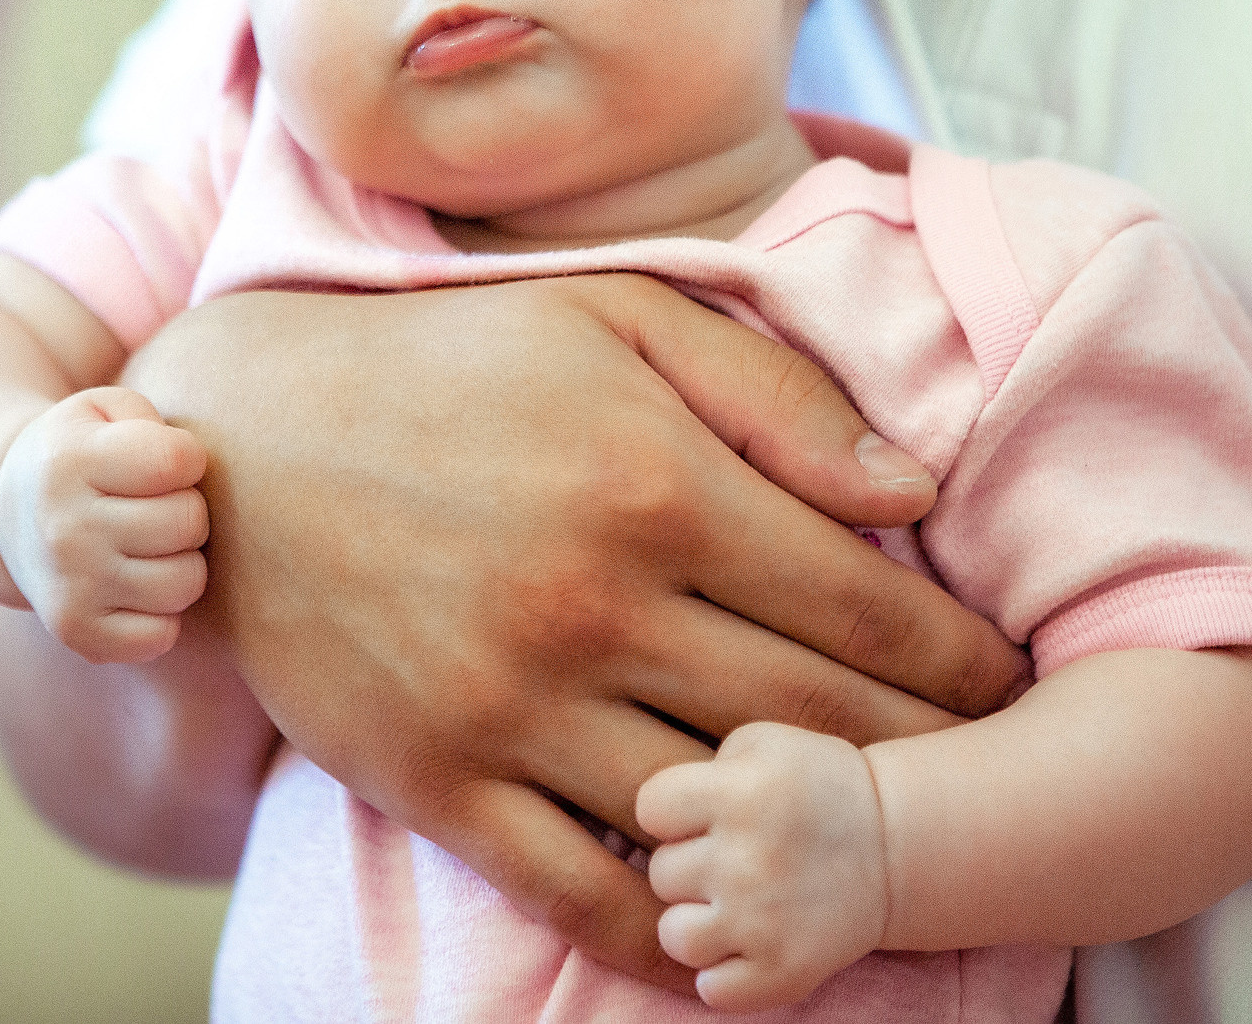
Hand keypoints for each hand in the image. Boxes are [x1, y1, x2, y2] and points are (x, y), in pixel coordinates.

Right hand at [0, 385, 208, 662]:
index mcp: (70, 460)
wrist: (9, 513)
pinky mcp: (76, 633)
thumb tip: (188, 463)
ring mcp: (68, 586)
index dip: (186, 458)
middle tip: (155, 506)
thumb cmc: (84, 452)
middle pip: (189, 522)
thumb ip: (151, 419)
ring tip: (150, 545)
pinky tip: (137, 587)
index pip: (179, 461)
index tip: (163, 462)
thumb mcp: (103, 410)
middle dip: (187, 509)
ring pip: (185, 582)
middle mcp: (63, 527)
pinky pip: (161, 636)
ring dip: (181, 562)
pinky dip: (162, 614)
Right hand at [121, 274, 1028, 991]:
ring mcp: (511, 706)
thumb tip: (915, 488)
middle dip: (929, 759)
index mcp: (657, 481)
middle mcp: (595, 605)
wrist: (240, 444)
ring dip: (818, 846)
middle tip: (992, 779)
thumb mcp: (615, 316)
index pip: (868, 605)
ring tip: (885, 854)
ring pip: (718, 815)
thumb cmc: (449, 364)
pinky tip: (734, 932)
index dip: (964, 661)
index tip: (1010, 684)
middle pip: (818, 722)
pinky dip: (675, 933)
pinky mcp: (436, 782)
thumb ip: (773, 396)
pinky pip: (582, 894)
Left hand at [638, 723, 889, 1011]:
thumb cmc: (817, 786)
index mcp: (741, 794)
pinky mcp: (784, 972)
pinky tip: (744, 946)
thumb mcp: (764, 742)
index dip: (671, 812)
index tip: (702, 815)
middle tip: (734, 858)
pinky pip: (712, 991)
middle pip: (662, 873)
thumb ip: (703, 766)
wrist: (895, 845)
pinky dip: (722, 975)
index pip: (650, 809)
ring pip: (675, 936)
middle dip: (691, 865)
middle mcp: (746, 860)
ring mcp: (763, 923)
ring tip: (730, 905)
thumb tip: (659, 814)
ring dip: (696, 922)